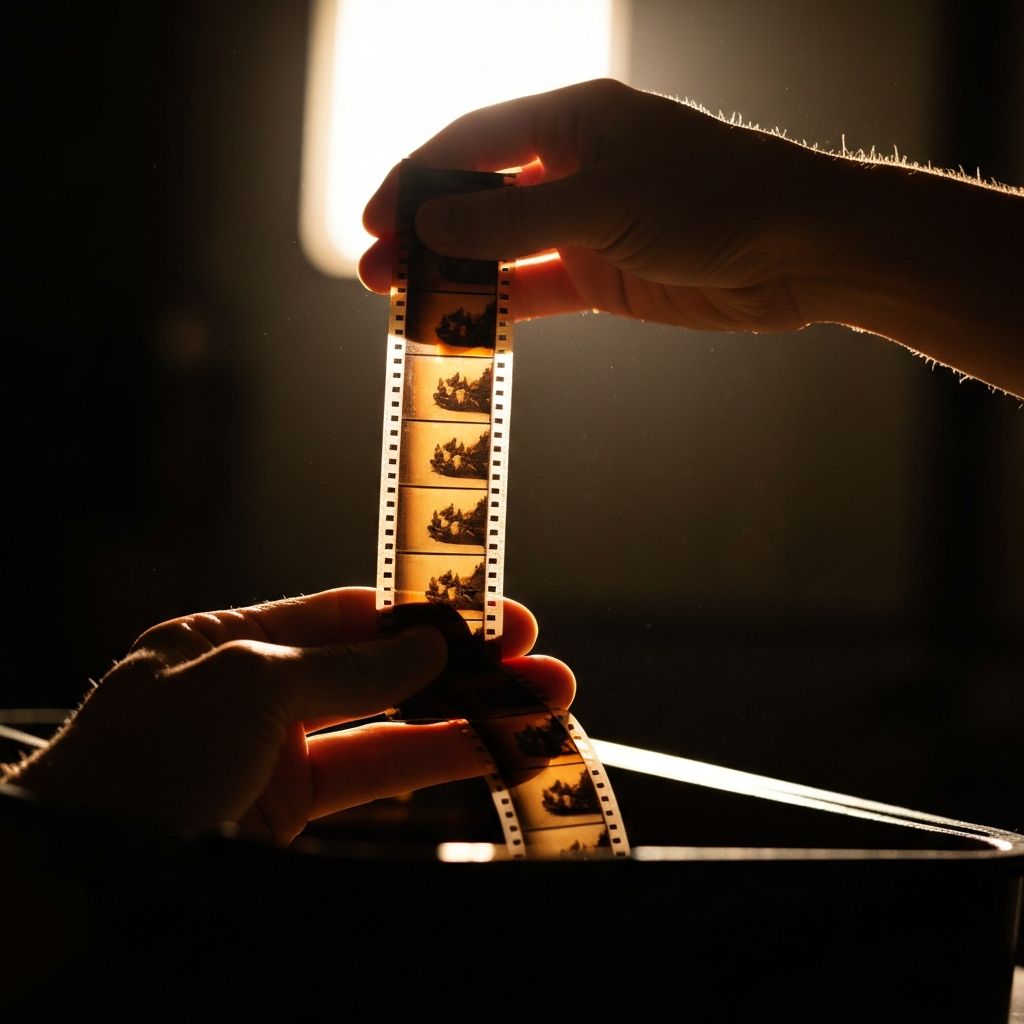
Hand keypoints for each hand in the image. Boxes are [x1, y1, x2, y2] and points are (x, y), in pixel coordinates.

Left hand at [9, 587, 573, 844]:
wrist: (74, 883)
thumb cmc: (138, 763)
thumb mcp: (246, 685)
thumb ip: (346, 668)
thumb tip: (425, 644)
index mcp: (227, 641)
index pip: (343, 614)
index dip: (420, 611)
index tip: (489, 609)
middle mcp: (253, 693)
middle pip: (378, 671)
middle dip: (460, 665)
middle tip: (539, 661)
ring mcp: (272, 758)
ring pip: (388, 730)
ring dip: (466, 719)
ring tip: (543, 710)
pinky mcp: (287, 818)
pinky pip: (373, 780)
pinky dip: (434, 766)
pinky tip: (490, 754)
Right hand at [360, 78, 811, 332]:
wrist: (795, 253)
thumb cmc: (712, 198)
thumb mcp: (604, 201)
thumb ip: (516, 214)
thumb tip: (431, 220)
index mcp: (573, 119)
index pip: (473, 139)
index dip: (417, 176)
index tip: (372, 217)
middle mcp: (572, 168)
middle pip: (478, 196)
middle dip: (425, 232)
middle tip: (374, 268)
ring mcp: (585, 226)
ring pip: (500, 250)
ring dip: (453, 274)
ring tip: (401, 301)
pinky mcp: (601, 278)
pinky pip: (534, 292)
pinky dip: (497, 308)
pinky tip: (458, 324)